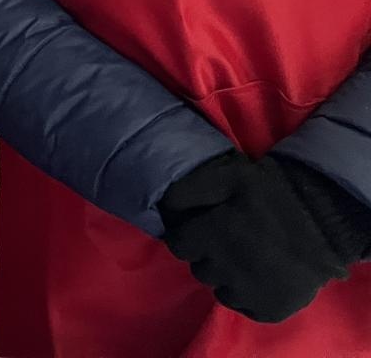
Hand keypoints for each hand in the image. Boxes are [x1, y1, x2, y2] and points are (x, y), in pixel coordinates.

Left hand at [159, 152, 358, 322]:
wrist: (324, 223)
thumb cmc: (272, 196)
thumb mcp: (230, 176)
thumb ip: (191, 189)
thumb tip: (164, 206)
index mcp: (213, 236)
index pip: (178, 245)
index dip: (189, 235)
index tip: (204, 229)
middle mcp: (226, 269)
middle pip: (199, 269)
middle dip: (208, 255)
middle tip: (228, 241)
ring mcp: (249, 294)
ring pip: (220, 290)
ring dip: (226, 277)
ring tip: (246, 259)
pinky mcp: (270, 310)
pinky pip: (244, 307)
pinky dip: (247, 295)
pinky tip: (259, 276)